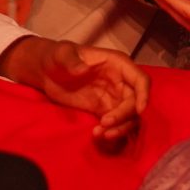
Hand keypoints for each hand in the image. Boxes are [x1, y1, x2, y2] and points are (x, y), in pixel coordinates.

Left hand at [2, 37, 148, 152]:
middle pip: (135, 103)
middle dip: (125, 116)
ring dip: (120, 128)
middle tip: (105, 124)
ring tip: (100, 134)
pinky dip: (111, 132)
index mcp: (117, 65)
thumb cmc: (57, 56)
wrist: (46, 71)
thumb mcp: (61, 54)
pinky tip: (97, 135)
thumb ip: (71, 60)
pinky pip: (116, 125)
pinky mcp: (104, 111)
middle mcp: (120, 82)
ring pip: (129, 117)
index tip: (139, 110)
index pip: (140, 80)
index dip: (144, 95)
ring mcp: (113, 98)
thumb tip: (82, 70)